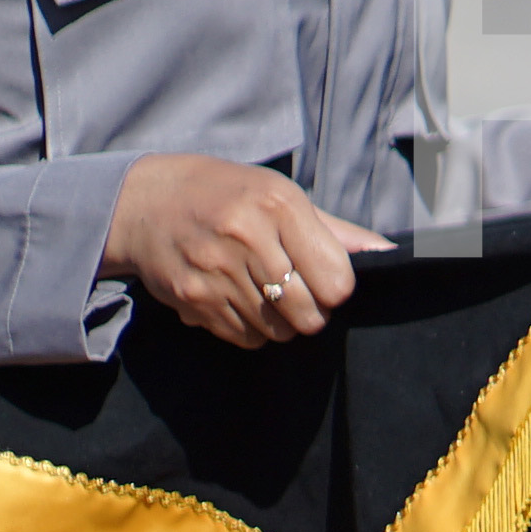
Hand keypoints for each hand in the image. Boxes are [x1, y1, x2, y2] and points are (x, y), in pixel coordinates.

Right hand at [104, 155, 391, 349]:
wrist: (143, 202)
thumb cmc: (227, 195)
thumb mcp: (281, 194)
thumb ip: (334, 231)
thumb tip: (387, 252)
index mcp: (278, 205)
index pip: (336, 279)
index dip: (336, 289)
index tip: (326, 282)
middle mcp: (246, 237)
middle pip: (308, 312)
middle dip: (312, 312)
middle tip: (300, 296)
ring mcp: (216, 270)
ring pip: (277, 330)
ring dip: (281, 322)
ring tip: (265, 294)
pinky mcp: (191, 298)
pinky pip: (244, 337)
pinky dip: (251, 329)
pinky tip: (239, 300)